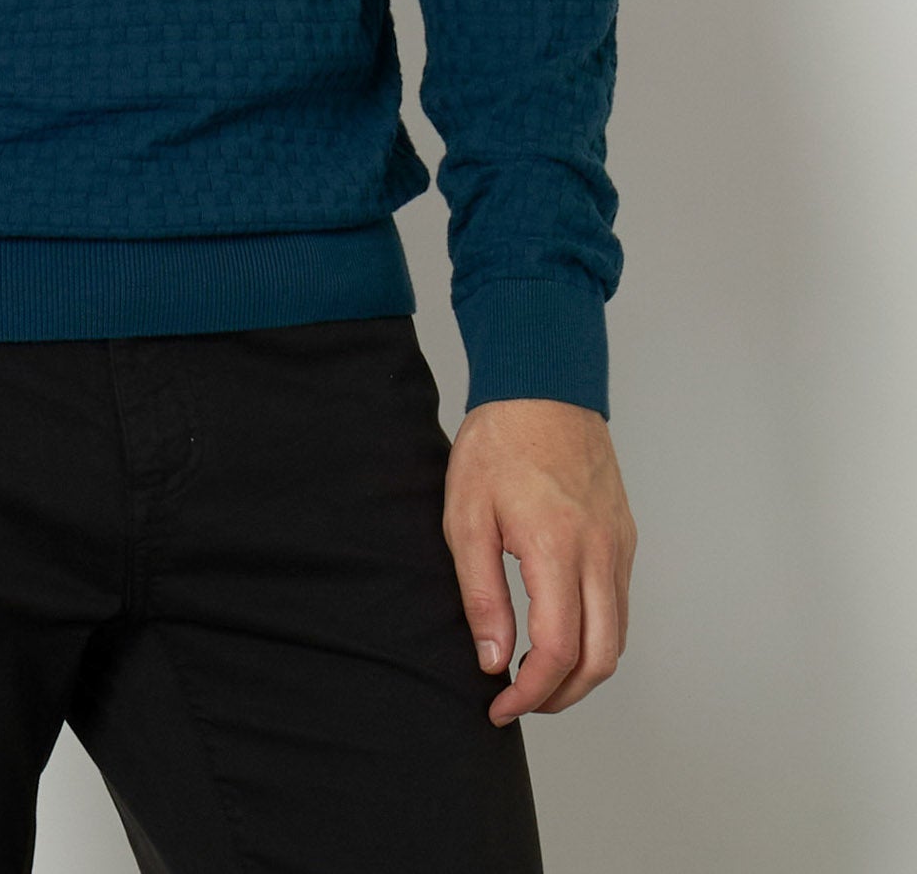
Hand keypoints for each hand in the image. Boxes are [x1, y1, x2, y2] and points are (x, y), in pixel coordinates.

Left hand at [443, 397, 635, 724]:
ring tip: (536, 675)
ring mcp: (618, 545)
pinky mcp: (624, 536)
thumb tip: (494, 660)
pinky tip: (559, 631)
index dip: (530, 693)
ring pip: (616, 637)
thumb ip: (481, 594)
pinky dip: (595, 635)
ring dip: (582, 671)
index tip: (499, 706)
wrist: (542, 384)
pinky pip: (619, 604)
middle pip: (601, 660)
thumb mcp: (466, 516)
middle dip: (562, 697)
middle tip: (520, 702)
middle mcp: (600, 553)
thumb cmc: (498, 442)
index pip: (558, 651)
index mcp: (557, 548)